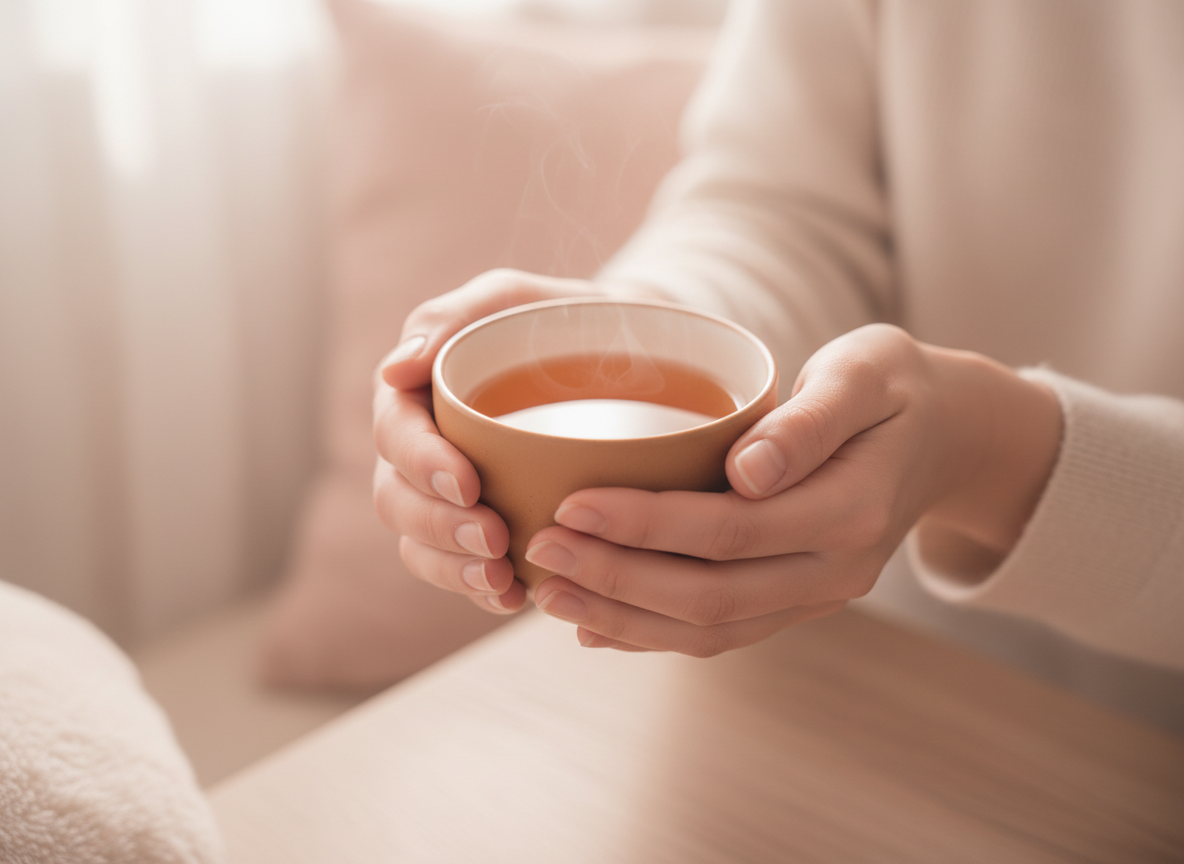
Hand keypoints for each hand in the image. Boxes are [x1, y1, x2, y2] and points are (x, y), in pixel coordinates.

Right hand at [373, 268, 612, 614]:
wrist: (628, 358)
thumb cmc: (563, 319)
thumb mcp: (516, 300)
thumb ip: (457, 317)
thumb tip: (396, 369)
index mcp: (417, 393)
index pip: (394, 432)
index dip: (419, 463)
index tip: (467, 482)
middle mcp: (422, 450)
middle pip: (397, 500)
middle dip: (438, 526)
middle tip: (492, 539)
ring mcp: (449, 497)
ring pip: (420, 545)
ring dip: (452, 569)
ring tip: (500, 580)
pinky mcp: (484, 531)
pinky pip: (462, 572)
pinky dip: (481, 591)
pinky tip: (515, 597)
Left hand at [524, 323, 1062, 654]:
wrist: (946, 436)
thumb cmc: (894, 386)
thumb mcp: (868, 372)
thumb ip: (811, 420)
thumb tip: (745, 471)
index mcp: (852, 508)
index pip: (733, 531)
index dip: (647, 526)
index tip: (571, 505)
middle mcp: (837, 569)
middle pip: (711, 595)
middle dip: (615, 579)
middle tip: (538, 550)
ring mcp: (817, 594)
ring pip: (710, 629)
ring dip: (622, 618)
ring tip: (547, 594)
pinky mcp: (796, 599)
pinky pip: (722, 632)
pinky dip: (652, 634)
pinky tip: (594, 625)